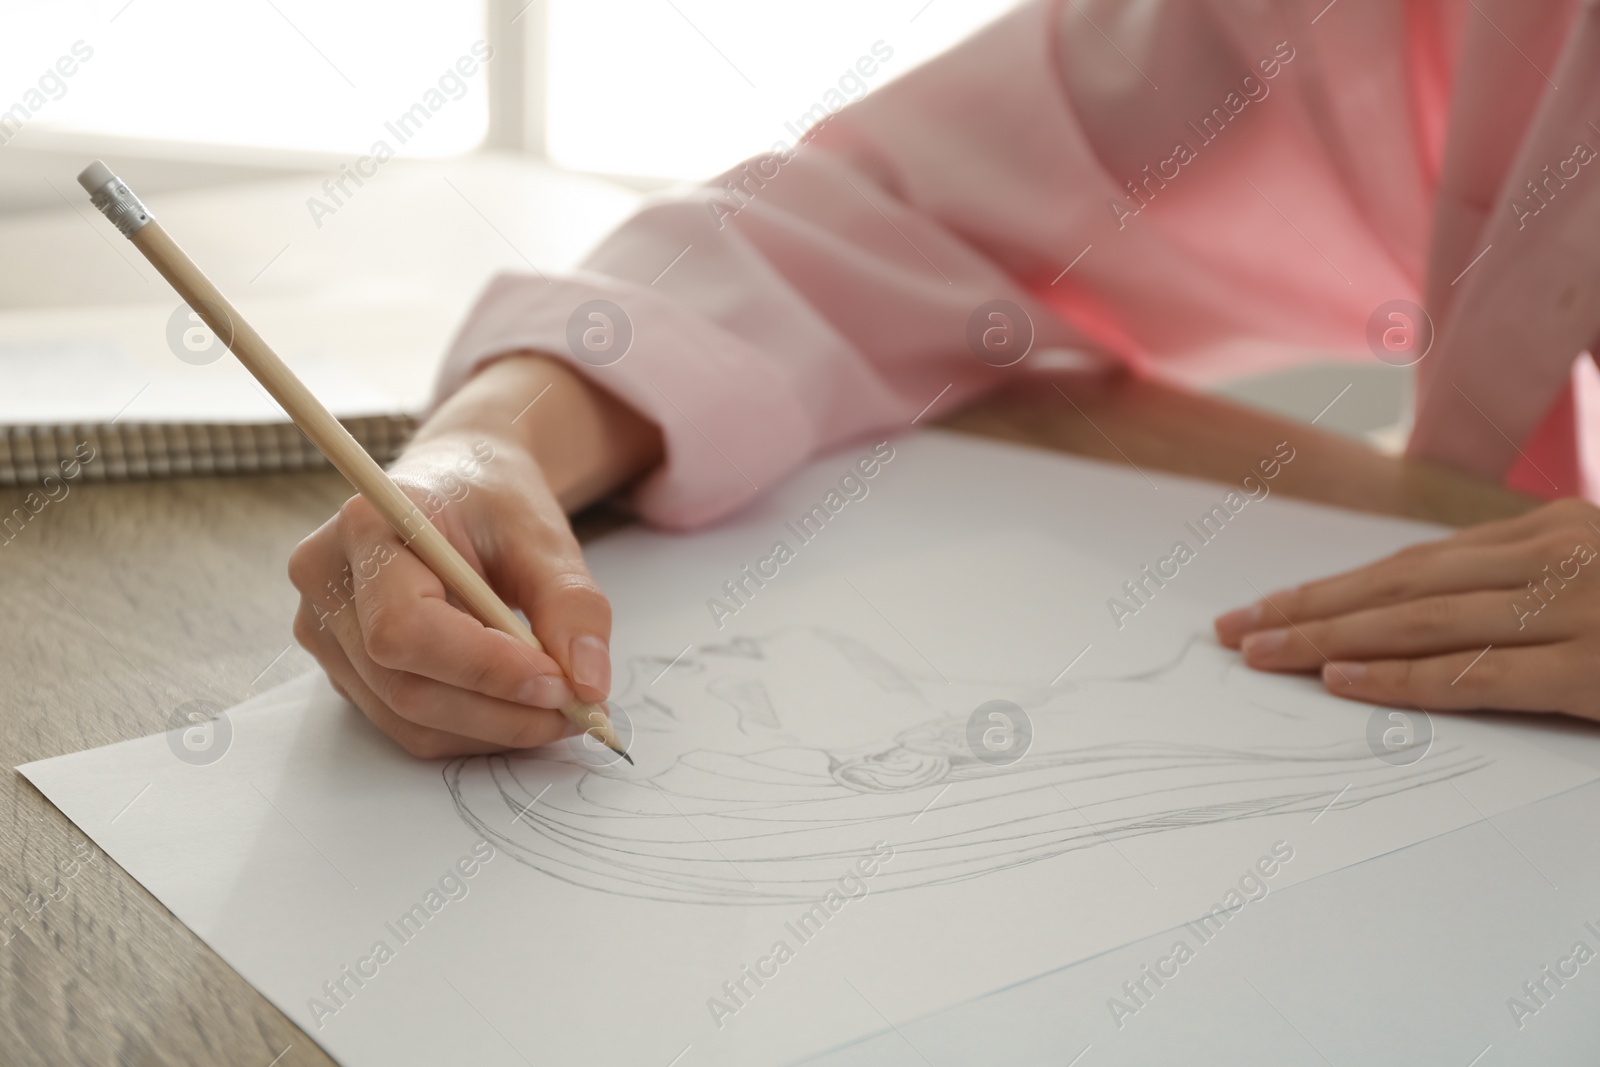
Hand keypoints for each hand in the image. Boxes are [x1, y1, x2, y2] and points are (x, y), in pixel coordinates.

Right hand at [289, 355, 660, 757]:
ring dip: (494, 729)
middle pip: (406, 686)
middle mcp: (326, 580)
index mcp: (366, 526)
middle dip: (502, 711)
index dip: (483, 668)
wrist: (457, 489)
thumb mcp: (544, 537)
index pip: (405, 627)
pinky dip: (474, 729)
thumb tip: (590, 686)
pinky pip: (407, 724)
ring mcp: (325, 631)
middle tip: (578, 709)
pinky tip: (517, 707)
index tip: (559, 683)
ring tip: (558, 708)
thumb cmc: (494, 504)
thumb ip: (573, 606)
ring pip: (408, 718)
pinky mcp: (345, 668)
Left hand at [1213, 498, 1599, 719]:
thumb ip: (1519, 583)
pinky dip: (1400, 678)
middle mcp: (1552, 558)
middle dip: (1310, 607)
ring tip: (1265, 652)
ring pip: (1421, 621)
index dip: (1335, 588)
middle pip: (1401, 584)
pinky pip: (1474, 674)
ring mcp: (1573, 611)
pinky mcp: (1590, 671)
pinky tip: (1342, 681)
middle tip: (1237, 627)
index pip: (1416, 563)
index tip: (1271, 605)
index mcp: (1549, 530)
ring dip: (1331, 638)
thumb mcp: (1591, 576)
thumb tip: (1422, 608)